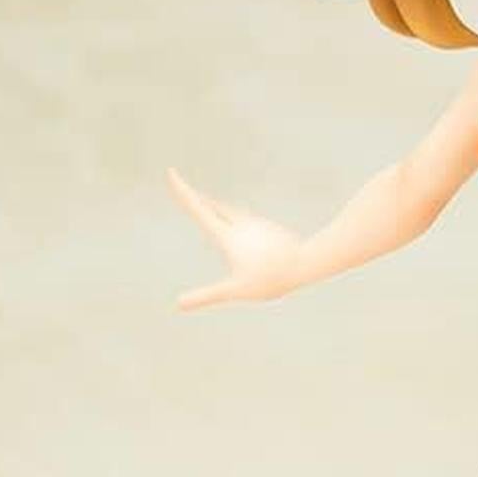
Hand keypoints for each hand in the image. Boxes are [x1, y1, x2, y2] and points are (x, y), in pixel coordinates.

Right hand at [168, 167, 303, 308]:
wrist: (307, 263)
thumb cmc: (271, 279)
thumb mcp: (235, 291)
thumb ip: (206, 296)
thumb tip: (178, 304)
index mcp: (227, 235)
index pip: (199, 208)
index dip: (183, 191)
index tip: (171, 172)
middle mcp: (240, 224)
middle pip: (212, 206)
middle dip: (196, 198)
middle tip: (184, 188)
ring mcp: (256, 224)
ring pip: (230, 211)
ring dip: (216, 206)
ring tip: (208, 203)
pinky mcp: (269, 228)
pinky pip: (247, 219)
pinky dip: (235, 217)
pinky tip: (242, 224)